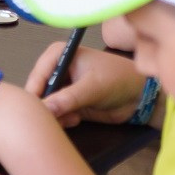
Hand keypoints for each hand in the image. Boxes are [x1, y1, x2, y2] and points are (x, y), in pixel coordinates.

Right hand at [21, 44, 148, 128]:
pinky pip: (56, 114)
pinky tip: (76, 120)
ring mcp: (62, 87)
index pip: (38, 74)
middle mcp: (57, 69)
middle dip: (46, 106)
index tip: (36, 110)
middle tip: (57, 118)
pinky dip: (62, 120)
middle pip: (39, 91)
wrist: (139, 96)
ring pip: (46, 105)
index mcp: (59, 54)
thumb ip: (68, 98)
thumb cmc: (119, 79)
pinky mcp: (68, 102)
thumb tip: (45, 108)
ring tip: (72, 119)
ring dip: (56, 115)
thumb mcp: (93, 87)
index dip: (35, 92)